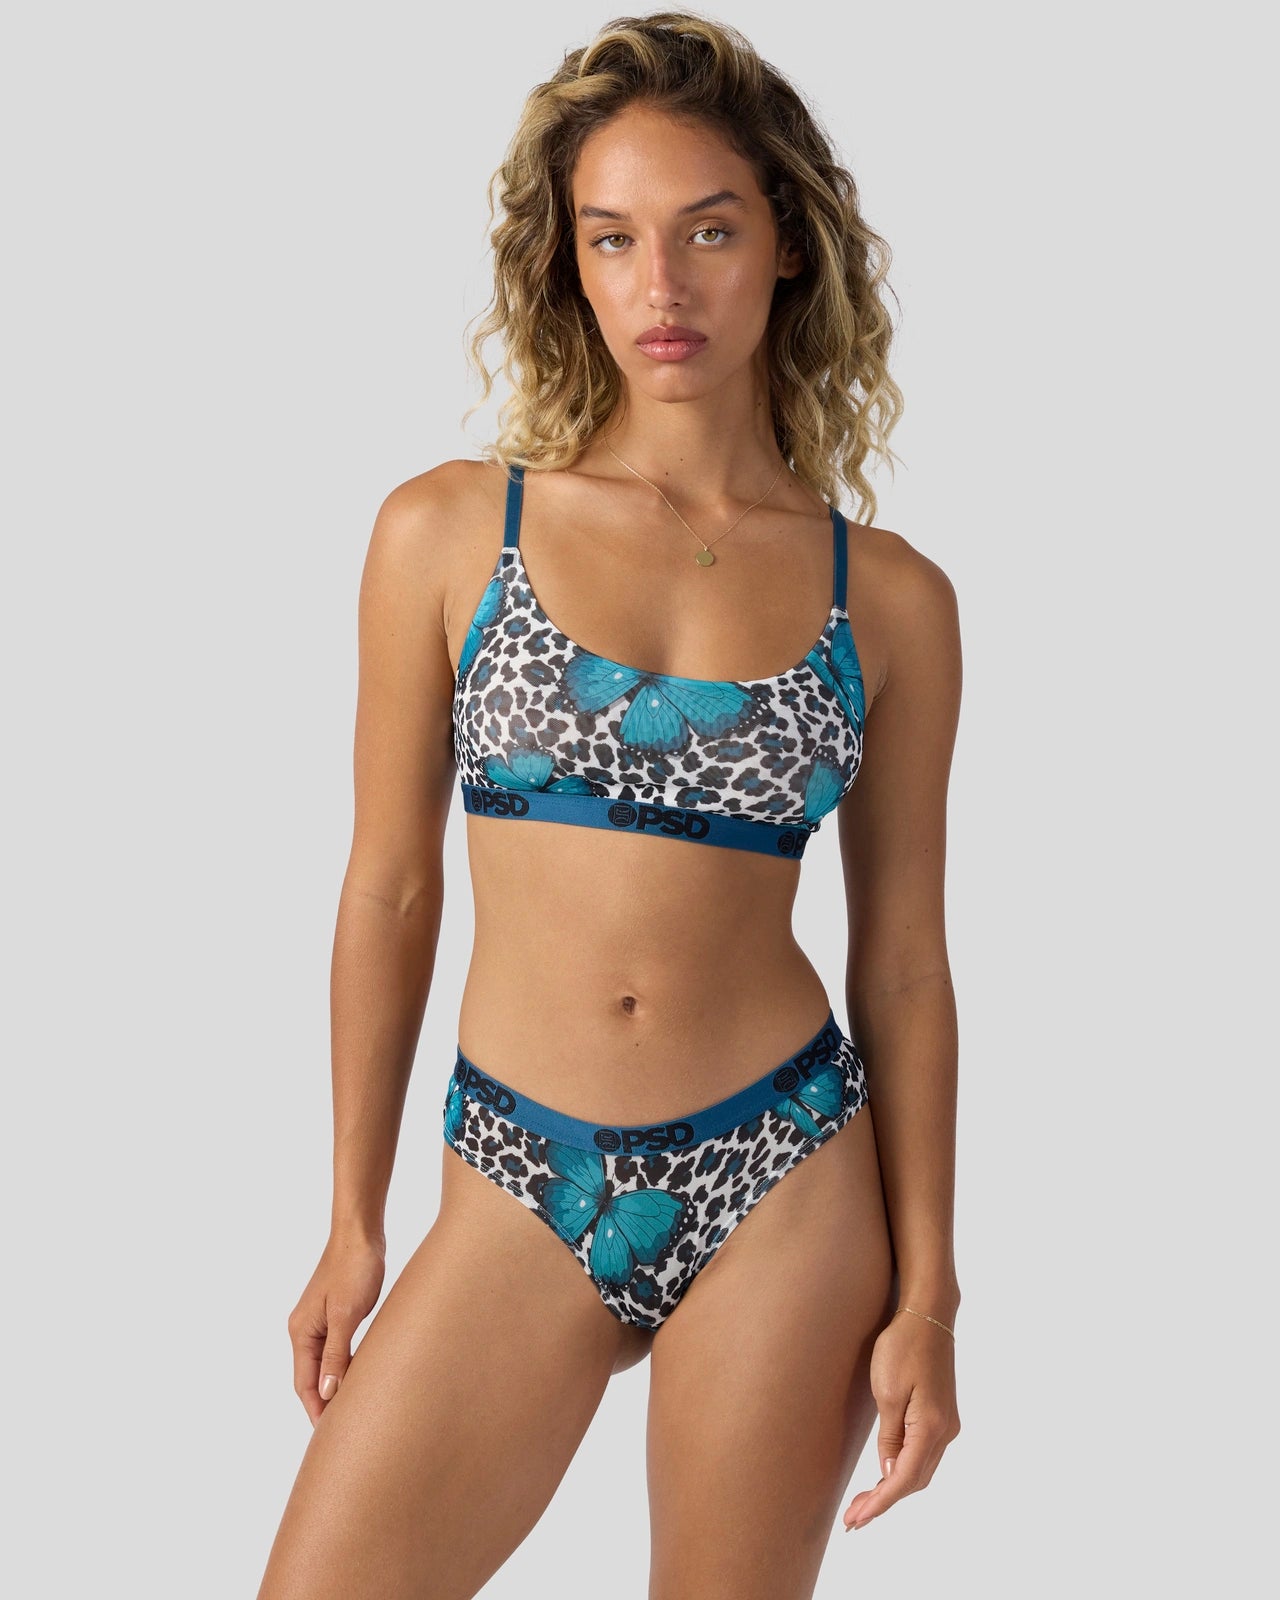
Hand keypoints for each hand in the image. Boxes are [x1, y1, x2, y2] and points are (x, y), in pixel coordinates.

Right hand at [286, 1231, 385, 1424]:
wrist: (361, 1233)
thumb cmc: (354, 1269)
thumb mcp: (346, 1314)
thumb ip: (336, 1354)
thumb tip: (327, 1392)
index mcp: (301, 1332)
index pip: (304, 1383)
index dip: (316, 1410)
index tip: (330, 1436)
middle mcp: (304, 1330)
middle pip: (310, 1378)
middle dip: (323, 1404)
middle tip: (342, 1432)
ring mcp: (319, 1322)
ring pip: (323, 1365)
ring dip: (333, 1388)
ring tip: (349, 1413)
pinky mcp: (335, 1315)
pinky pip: (334, 1351)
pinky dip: (342, 1369)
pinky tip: (357, 1379)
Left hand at [842, 1307, 959, 1530]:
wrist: (928, 1315)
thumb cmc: (903, 1347)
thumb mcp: (887, 1391)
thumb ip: (890, 1436)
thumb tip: (890, 1472)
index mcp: (932, 1428)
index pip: (904, 1479)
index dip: (880, 1503)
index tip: (856, 1520)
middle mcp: (946, 1432)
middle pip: (915, 1481)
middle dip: (884, 1502)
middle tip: (853, 1517)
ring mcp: (947, 1424)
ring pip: (921, 1470)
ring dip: (894, 1488)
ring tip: (863, 1503)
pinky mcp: (942, 1416)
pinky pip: (923, 1454)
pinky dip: (904, 1470)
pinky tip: (885, 1475)